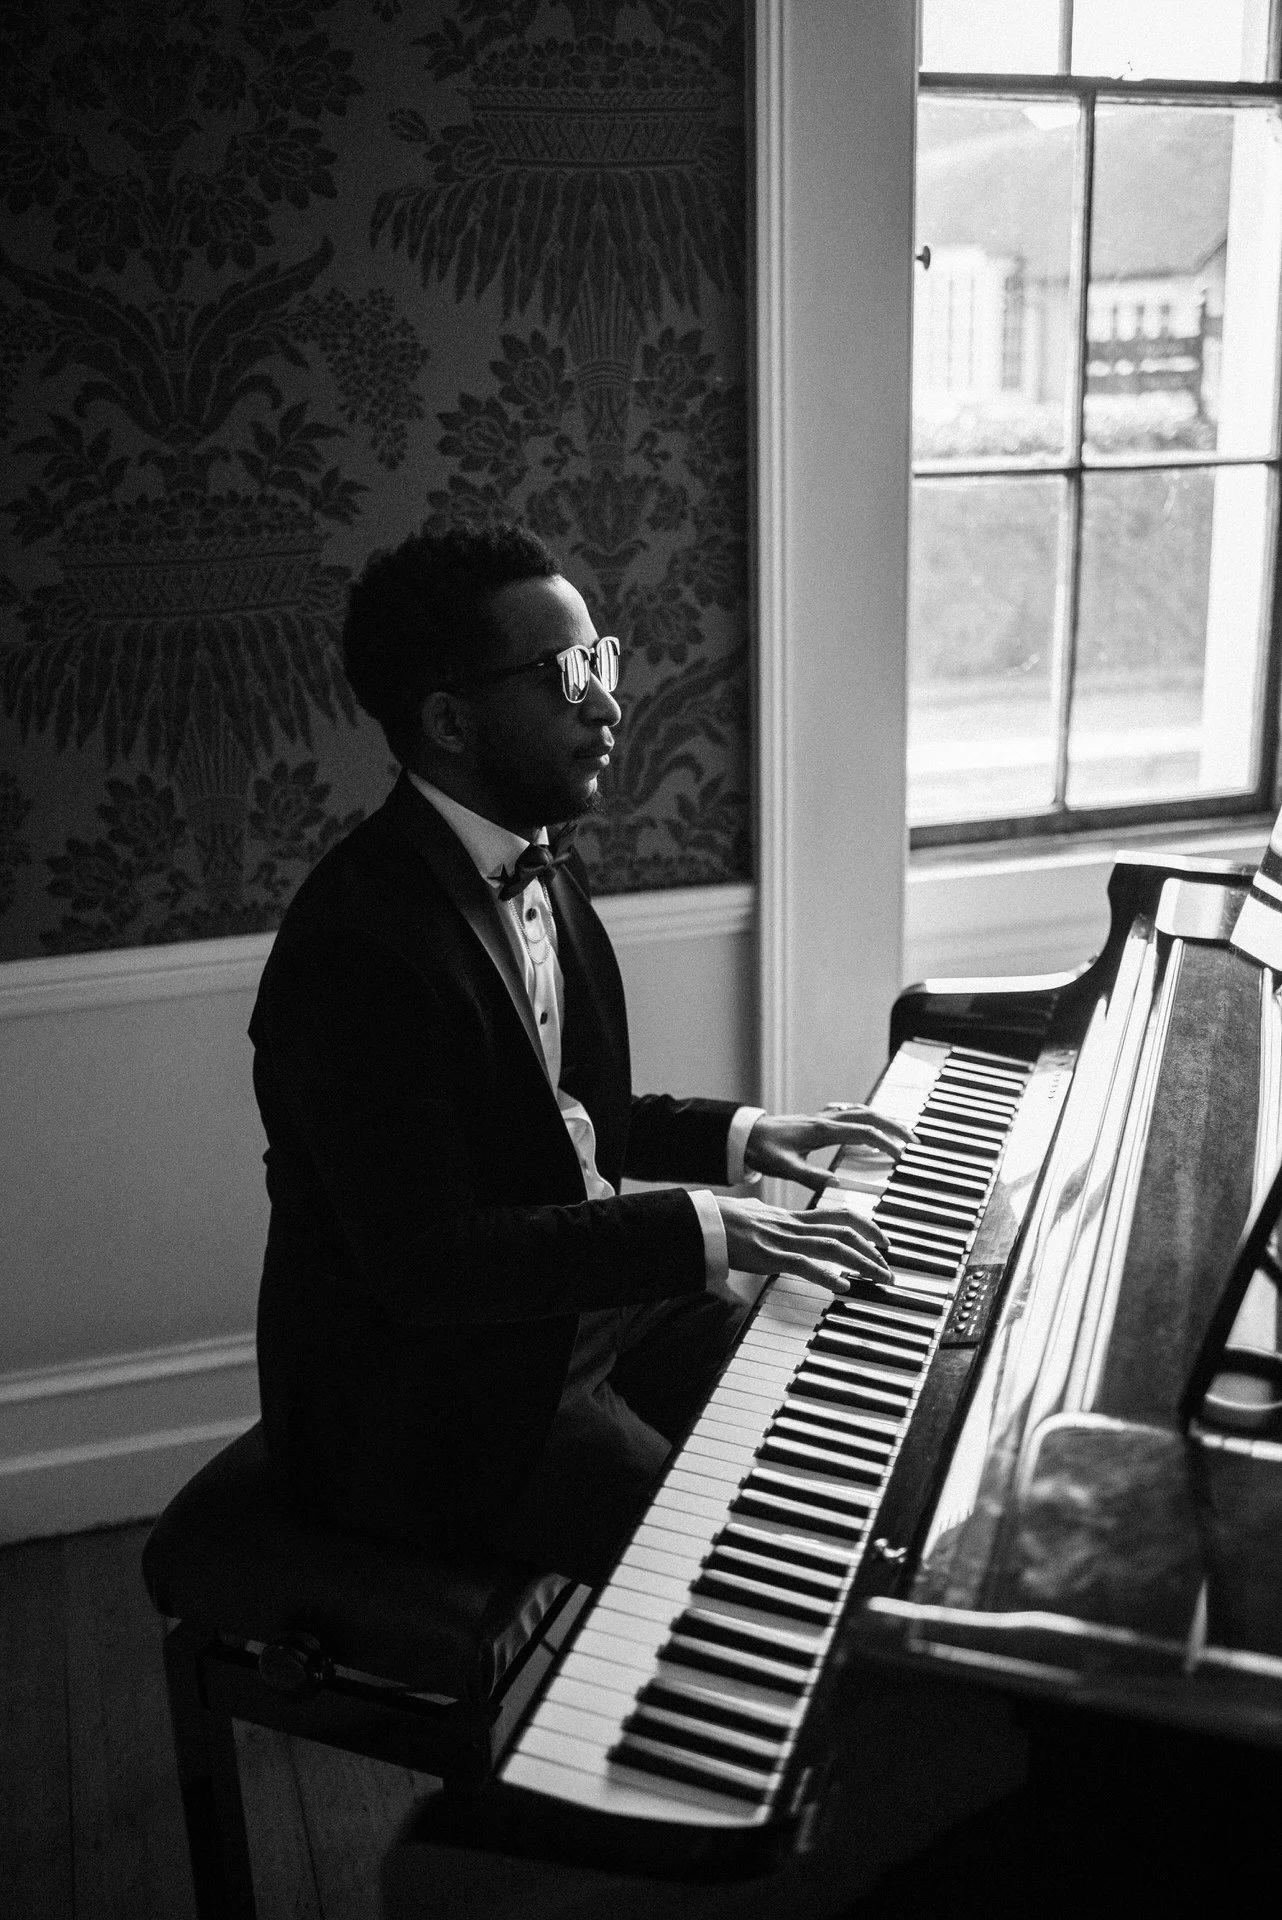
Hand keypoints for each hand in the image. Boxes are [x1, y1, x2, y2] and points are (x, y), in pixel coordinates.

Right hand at [714, 1195, 893, 1292]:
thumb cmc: (724, 1223)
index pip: (838, 1215)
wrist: (701, 1220)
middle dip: (872, 1249)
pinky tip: (843, 1286)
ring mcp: (782, 1240)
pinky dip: (826, 1275)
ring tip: (879, 1278)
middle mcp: (793, 1225)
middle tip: (889, 1268)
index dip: (865, 1225)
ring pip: (832, 1246)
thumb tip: (779, 1241)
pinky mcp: (769, 1255)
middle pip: (844, 1230)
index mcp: (792, 1218)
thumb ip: (772, 1230)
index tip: (882, 1240)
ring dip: (861, 1263)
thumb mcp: (756, 1221)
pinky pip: (803, 1264)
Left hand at [743, 1104, 914, 1193]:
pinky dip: (866, 1117)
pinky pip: (849, 1112)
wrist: (744, 1135)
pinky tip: (870, 1125)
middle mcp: (826, 1119)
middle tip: (915, 1141)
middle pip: (870, 1115)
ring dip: (884, 1120)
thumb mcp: (785, 1168)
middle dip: (895, 1126)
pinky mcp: (818, 1120)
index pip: (863, 1132)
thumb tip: (838, 1184)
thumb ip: (811, 1177)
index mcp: (822, 1131)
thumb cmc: (762, 1151)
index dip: (885, 1142)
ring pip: (861, 1111)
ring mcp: (823, 1117)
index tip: (901, 1156)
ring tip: (901, 1134)